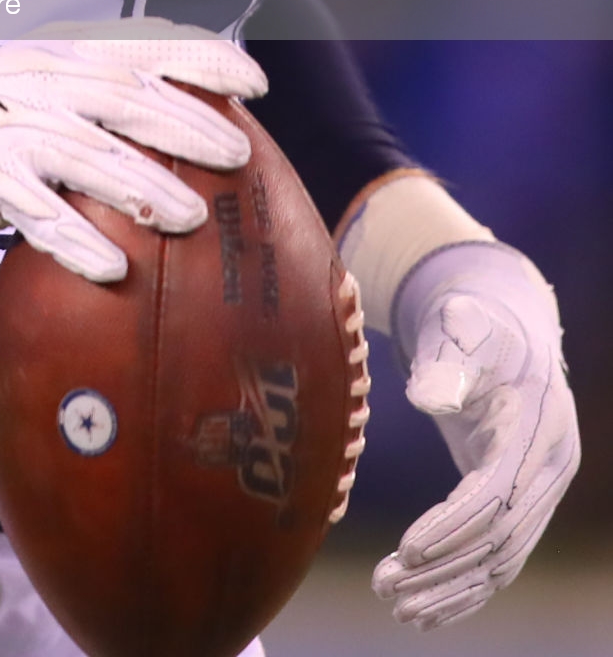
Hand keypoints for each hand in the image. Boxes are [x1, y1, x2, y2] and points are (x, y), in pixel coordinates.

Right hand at [0, 33, 266, 282]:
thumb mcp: (46, 93)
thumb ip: (105, 97)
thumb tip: (196, 114)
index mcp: (59, 55)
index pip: (138, 46)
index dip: (198, 59)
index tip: (254, 82)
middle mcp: (35, 80)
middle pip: (120, 98)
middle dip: (184, 126)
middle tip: (238, 157)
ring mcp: (4, 126)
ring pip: (84, 154)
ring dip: (141, 187)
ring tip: (190, 217)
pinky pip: (33, 211)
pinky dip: (74, 239)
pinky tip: (112, 268)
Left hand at [373, 243, 580, 628]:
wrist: (504, 332)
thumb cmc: (475, 326)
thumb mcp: (463, 325)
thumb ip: (448, 353)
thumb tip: (426, 394)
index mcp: (541, 427)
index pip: (497, 493)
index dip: (453, 524)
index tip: (406, 549)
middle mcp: (551, 469)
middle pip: (499, 538)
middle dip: (443, 568)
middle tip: (385, 587)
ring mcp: (542, 492)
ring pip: (500, 561)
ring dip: (449, 588)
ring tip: (395, 604)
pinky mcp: (523, 506)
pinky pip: (499, 561)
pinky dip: (465, 589)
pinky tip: (425, 610)